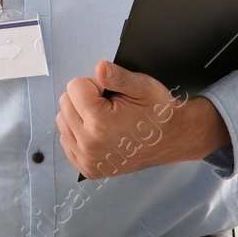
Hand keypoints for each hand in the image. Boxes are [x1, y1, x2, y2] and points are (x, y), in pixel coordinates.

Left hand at [56, 60, 229, 179]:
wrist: (174, 139)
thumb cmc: (158, 112)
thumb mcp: (143, 87)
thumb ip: (118, 76)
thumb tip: (100, 68)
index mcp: (100, 124)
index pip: (74, 86)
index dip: (95, 85)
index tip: (112, 95)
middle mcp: (90, 145)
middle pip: (65, 103)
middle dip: (85, 99)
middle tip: (111, 107)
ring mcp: (88, 160)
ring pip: (63, 120)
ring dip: (80, 115)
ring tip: (106, 120)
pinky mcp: (88, 168)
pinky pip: (66, 140)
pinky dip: (78, 132)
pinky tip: (98, 132)